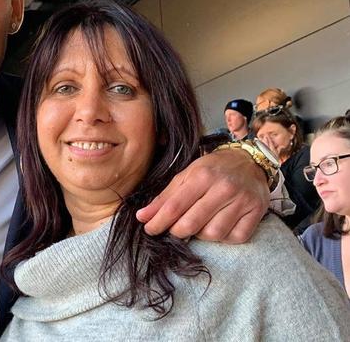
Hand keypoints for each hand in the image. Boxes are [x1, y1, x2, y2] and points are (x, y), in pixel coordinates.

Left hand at [136, 149, 268, 242]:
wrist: (249, 161)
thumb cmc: (213, 169)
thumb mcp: (187, 175)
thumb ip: (165, 197)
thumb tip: (142, 217)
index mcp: (202, 176)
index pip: (174, 207)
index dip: (158, 222)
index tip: (149, 230)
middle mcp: (223, 188)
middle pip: (192, 224)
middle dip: (178, 231)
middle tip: (175, 229)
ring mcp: (242, 200)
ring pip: (213, 234)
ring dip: (202, 234)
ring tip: (201, 222)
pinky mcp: (257, 212)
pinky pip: (235, 238)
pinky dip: (224, 237)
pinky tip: (220, 225)